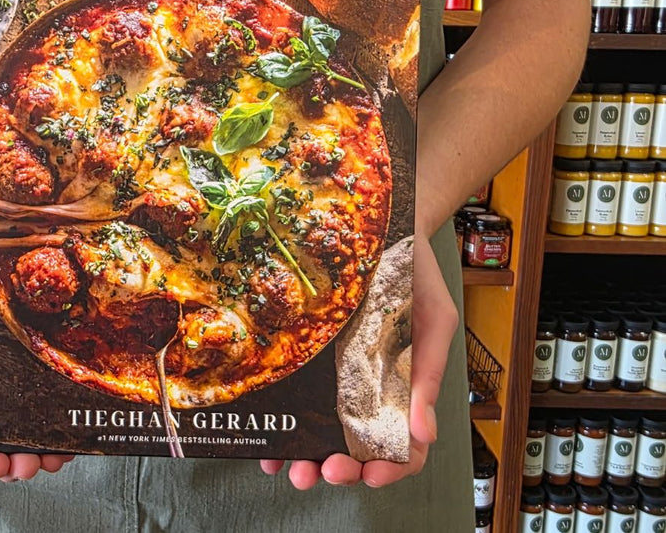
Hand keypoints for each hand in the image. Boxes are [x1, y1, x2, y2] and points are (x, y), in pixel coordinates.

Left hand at [260, 232, 457, 488]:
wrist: (384, 229)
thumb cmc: (417, 277)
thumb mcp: (435, 321)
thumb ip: (429, 374)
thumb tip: (423, 432)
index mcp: (403, 387)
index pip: (402, 445)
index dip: (390, 468)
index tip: (372, 474)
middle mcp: (366, 387)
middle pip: (355, 447)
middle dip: (340, 469)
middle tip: (323, 471)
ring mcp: (335, 374)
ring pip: (320, 431)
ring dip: (306, 457)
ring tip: (291, 466)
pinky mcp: (310, 354)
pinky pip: (293, 396)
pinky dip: (281, 426)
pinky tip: (268, 439)